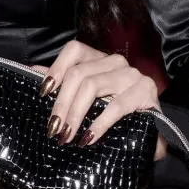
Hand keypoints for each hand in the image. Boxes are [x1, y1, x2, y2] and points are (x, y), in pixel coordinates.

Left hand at [32, 39, 168, 161]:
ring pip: (92, 86)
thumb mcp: (89, 99)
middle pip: (78, 74)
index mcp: (100, 59)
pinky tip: (89, 138)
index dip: (56, 68)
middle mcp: (115, 62)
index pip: (74, 50)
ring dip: (75, 114)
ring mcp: (132, 75)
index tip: (43, 93)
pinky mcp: (146, 92)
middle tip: (53, 128)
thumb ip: (64, 83)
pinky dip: (99, 124)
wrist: (155, 133)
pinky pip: (116, 106)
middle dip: (61, 103)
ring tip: (66, 135)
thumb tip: (33, 71)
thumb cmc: (117, 115)